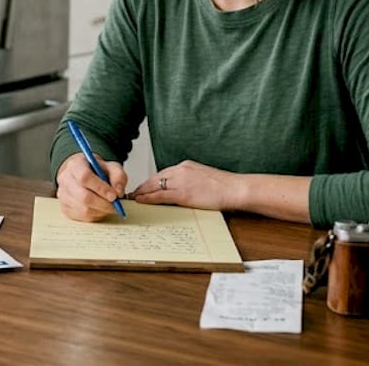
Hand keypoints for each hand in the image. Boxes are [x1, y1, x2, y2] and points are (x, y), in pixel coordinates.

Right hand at [55, 153, 127, 221]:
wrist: (84, 175)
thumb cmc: (97, 171)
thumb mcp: (111, 167)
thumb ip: (118, 176)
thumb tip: (118, 192)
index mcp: (75, 165)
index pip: (85, 177)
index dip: (101, 188)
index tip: (114, 196)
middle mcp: (65, 179)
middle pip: (83, 196)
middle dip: (103, 203)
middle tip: (115, 205)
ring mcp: (63, 194)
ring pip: (83, 209)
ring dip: (101, 210)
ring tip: (109, 206)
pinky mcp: (65, 207)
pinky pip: (82, 217)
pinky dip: (95, 215)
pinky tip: (100, 209)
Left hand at [128, 160, 242, 211]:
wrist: (235, 188)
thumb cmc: (225, 186)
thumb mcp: (204, 178)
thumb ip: (191, 180)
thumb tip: (184, 190)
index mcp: (186, 166)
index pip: (163, 173)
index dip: (151, 181)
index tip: (144, 187)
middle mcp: (181, 170)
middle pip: (155, 178)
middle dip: (143, 186)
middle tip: (132, 193)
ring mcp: (181, 181)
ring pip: (154, 186)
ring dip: (142, 192)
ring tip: (133, 198)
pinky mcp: (183, 193)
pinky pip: (160, 195)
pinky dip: (148, 198)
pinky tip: (141, 201)